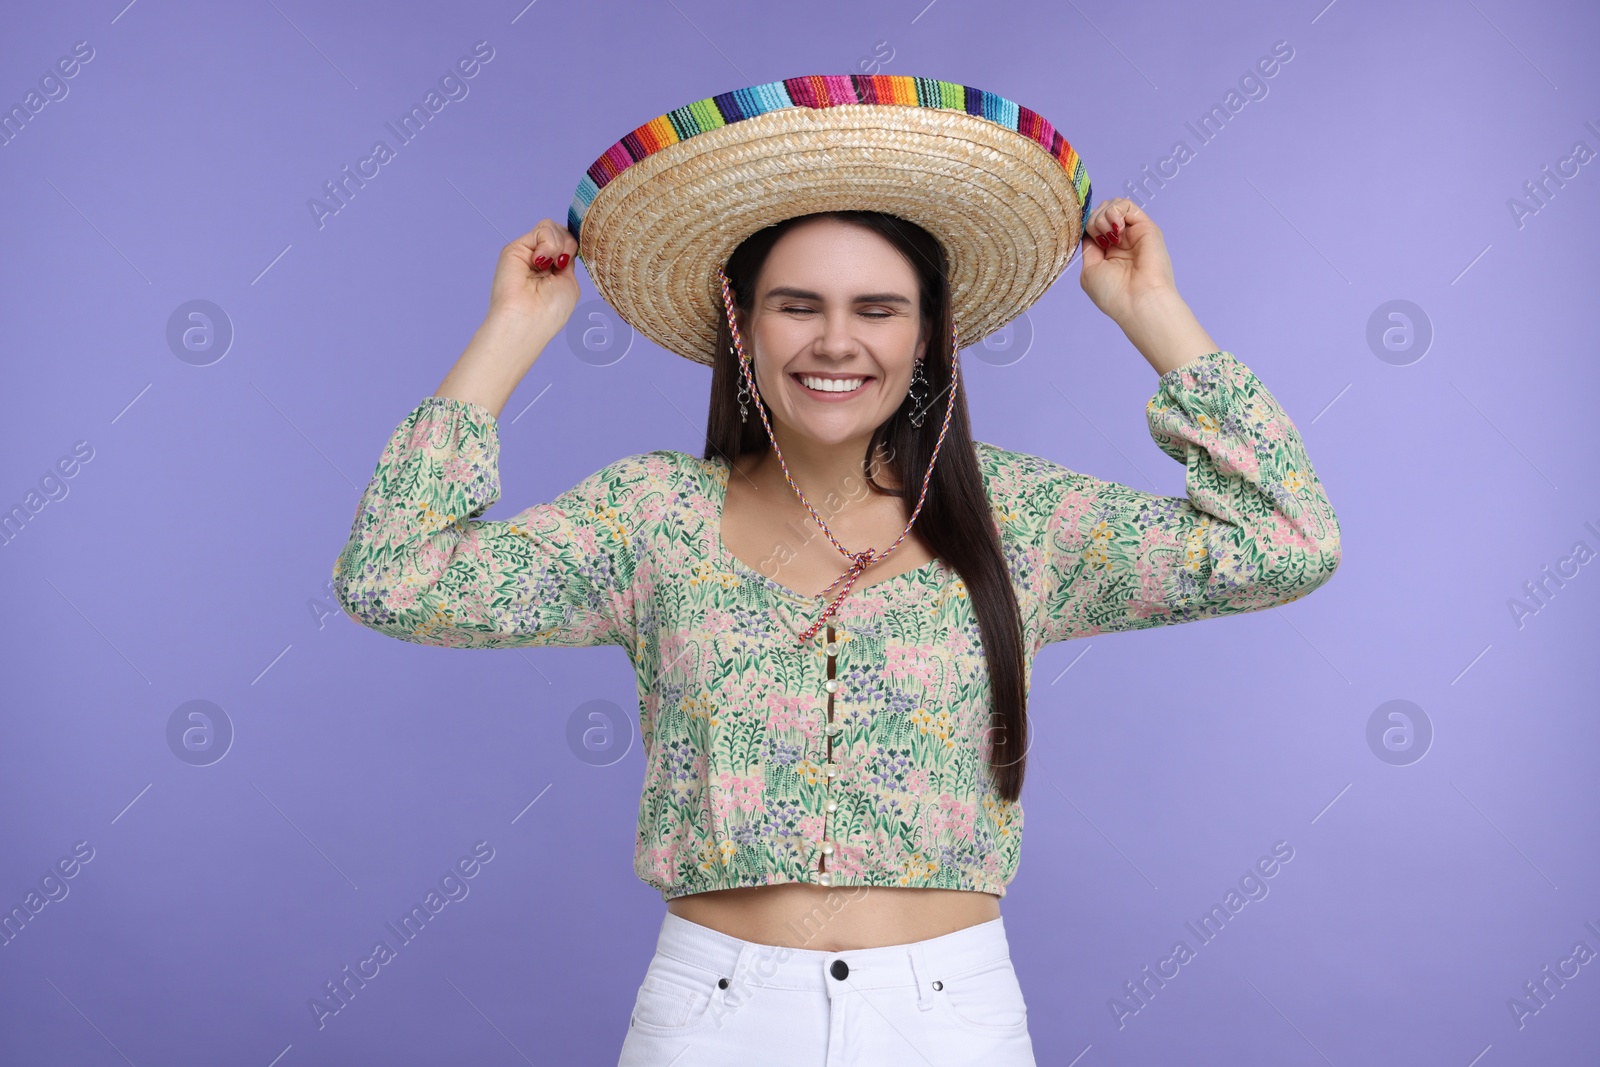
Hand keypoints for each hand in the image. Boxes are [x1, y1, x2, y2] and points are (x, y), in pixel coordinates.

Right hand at [485, 219, 579, 333]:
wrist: (527, 319)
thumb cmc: (550, 311)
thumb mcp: (569, 282)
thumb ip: (567, 259)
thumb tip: (566, 239)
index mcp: (554, 269)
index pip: (568, 242)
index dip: (574, 246)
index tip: (572, 262)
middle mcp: (540, 259)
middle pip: (561, 231)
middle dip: (568, 244)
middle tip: (561, 265)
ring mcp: (528, 252)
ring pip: (552, 227)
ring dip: (559, 245)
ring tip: (550, 266)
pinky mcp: (516, 247)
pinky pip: (541, 230)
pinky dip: (548, 244)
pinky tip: (540, 262)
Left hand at [1078, 199, 1217, 375]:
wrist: (1138, 301)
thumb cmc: (1113, 293)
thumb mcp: (1090, 269)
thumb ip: (1088, 247)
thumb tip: (1088, 228)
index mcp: (1107, 253)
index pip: (1092, 226)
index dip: (1085, 226)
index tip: (1085, 239)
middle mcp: (1121, 241)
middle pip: (1100, 212)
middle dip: (1092, 221)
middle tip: (1099, 241)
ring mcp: (1133, 232)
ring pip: (1112, 205)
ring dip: (1102, 217)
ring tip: (1108, 237)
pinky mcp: (1146, 226)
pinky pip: (1127, 204)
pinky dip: (1115, 211)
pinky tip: (1116, 230)